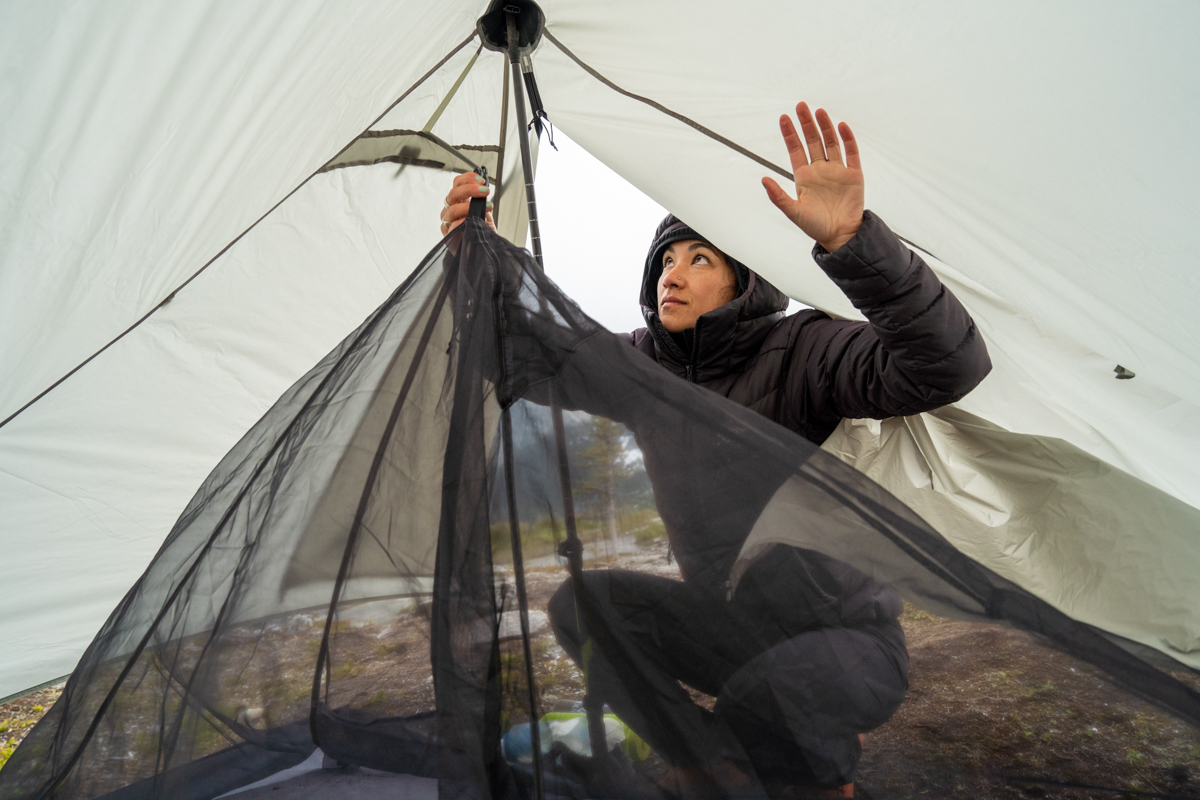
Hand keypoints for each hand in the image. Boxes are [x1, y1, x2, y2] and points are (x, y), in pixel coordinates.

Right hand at [439, 172, 494, 234]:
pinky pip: (453, 226)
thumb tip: (484, 191)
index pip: (457, 184)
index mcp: (458, 202)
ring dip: (469, 206)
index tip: (481, 180)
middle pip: (453, 193)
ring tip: (485, 207)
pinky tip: (473, 221)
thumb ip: (482, 203)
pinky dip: (464, 222)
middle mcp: (450, 210)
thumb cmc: (480, 232)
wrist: (479, 250)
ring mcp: (448, 222)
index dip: (467, 179)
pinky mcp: (448, 235)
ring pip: (452, 209)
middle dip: (470, 189)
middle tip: (484, 191)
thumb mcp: (484, 214)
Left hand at [762, 102, 863, 251]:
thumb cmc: (815, 226)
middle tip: (801, 105)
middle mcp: (820, 170)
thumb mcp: (793, 211)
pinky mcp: (854, 175)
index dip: (790, 134)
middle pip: (813, 141)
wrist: (840, 236)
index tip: (783, 118)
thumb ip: (778, 196)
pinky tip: (841, 126)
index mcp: (804, 176)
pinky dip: (847, 139)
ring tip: (819, 111)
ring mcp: (837, 170)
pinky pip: (851, 153)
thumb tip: (762, 178)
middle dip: (806, 124)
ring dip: (825, 127)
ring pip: (831, 143)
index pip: (795, 149)